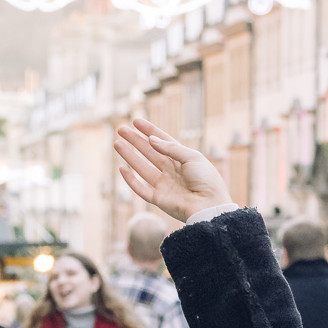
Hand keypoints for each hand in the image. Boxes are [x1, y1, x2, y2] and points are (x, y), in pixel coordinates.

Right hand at [113, 115, 234, 221]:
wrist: (209, 206)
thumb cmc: (207, 180)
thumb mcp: (192, 157)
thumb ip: (171, 148)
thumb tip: (151, 140)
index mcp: (182, 159)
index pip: (162, 142)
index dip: (149, 131)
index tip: (136, 122)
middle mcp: (171, 171)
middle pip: (149, 152)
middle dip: (135, 141)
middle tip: (121, 129)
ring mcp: (164, 185)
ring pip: (142, 168)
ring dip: (129, 156)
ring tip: (117, 143)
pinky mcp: (159, 199)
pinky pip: (141, 189)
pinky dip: (131, 180)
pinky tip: (122, 168)